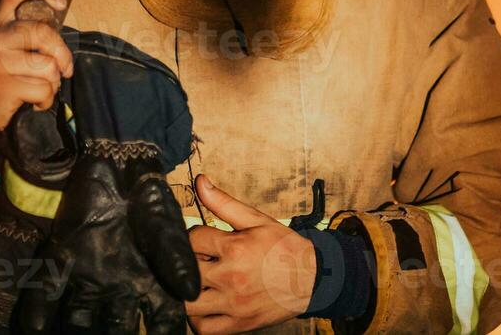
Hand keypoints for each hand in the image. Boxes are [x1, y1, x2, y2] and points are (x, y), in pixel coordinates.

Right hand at [0, 0, 74, 135]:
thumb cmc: (12, 75)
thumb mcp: (19, 46)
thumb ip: (35, 29)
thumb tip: (60, 5)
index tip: (61, 3)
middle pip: (44, 32)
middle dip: (62, 56)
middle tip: (63, 70)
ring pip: (47, 66)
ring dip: (53, 83)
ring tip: (40, 87)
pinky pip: (43, 89)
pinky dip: (46, 100)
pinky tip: (33, 102)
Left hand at [18, 151, 199, 334]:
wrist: (119, 165)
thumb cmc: (148, 198)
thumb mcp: (165, 227)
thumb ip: (175, 259)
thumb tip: (191, 294)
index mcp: (149, 285)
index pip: (161, 323)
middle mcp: (118, 289)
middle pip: (114, 329)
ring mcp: (88, 277)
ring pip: (78, 318)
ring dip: (73, 332)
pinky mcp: (62, 257)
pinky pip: (48, 288)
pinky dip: (39, 310)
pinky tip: (36, 326)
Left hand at [186, 174, 317, 333]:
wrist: (315, 279)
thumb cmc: (285, 248)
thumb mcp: (257, 220)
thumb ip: (224, 202)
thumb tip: (200, 181)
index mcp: (235, 248)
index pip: (192, 239)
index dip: (193, 237)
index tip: (201, 240)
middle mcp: (231, 278)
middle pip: (185, 272)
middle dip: (186, 264)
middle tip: (197, 261)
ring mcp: (234, 304)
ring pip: (189, 304)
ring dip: (187, 293)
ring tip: (198, 283)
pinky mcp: (239, 324)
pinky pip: (205, 329)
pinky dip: (198, 319)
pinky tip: (205, 305)